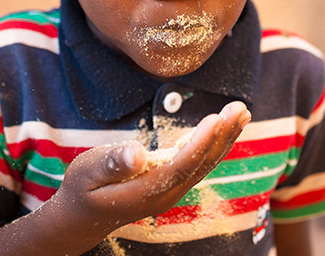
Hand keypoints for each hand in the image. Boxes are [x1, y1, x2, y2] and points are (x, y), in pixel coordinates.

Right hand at [47, 101, 250, 243]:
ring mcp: (171, 191)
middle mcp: (165, 194)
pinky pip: (200, 164)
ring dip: (225, 138)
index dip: (201, 142)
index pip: (182, 165)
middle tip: (240, 108)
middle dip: (223, 135)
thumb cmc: (82, 188)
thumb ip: (112, 163)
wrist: (82, 217)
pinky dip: (215, 144)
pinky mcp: (172, 184)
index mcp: (146, 191)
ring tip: (242, 113)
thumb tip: (136, 153)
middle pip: (202, 163)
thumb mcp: (88, 172)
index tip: (217, 117)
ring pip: (205, 164)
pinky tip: (224, 128)